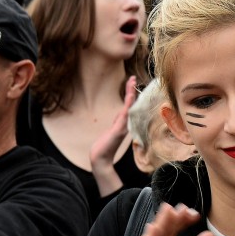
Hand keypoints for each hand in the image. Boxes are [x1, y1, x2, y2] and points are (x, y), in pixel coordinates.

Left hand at [89, 76, 136, 195]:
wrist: (101, 159)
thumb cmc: (105, 146)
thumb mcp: (112, 130)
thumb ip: (117, 122)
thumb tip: (121, 113)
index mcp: (124, 123)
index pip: (129, 105)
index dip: (130, 94)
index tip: (131, 82)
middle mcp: (126, 123)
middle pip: (131, 104)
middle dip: (131, 90)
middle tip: (133, 77)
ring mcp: (123, 126)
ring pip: (129, 107)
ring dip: (130, 94)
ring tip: (132, 81)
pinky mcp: (119, 130)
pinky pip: (124, 114)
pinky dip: (128, 105)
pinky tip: (130, 97)